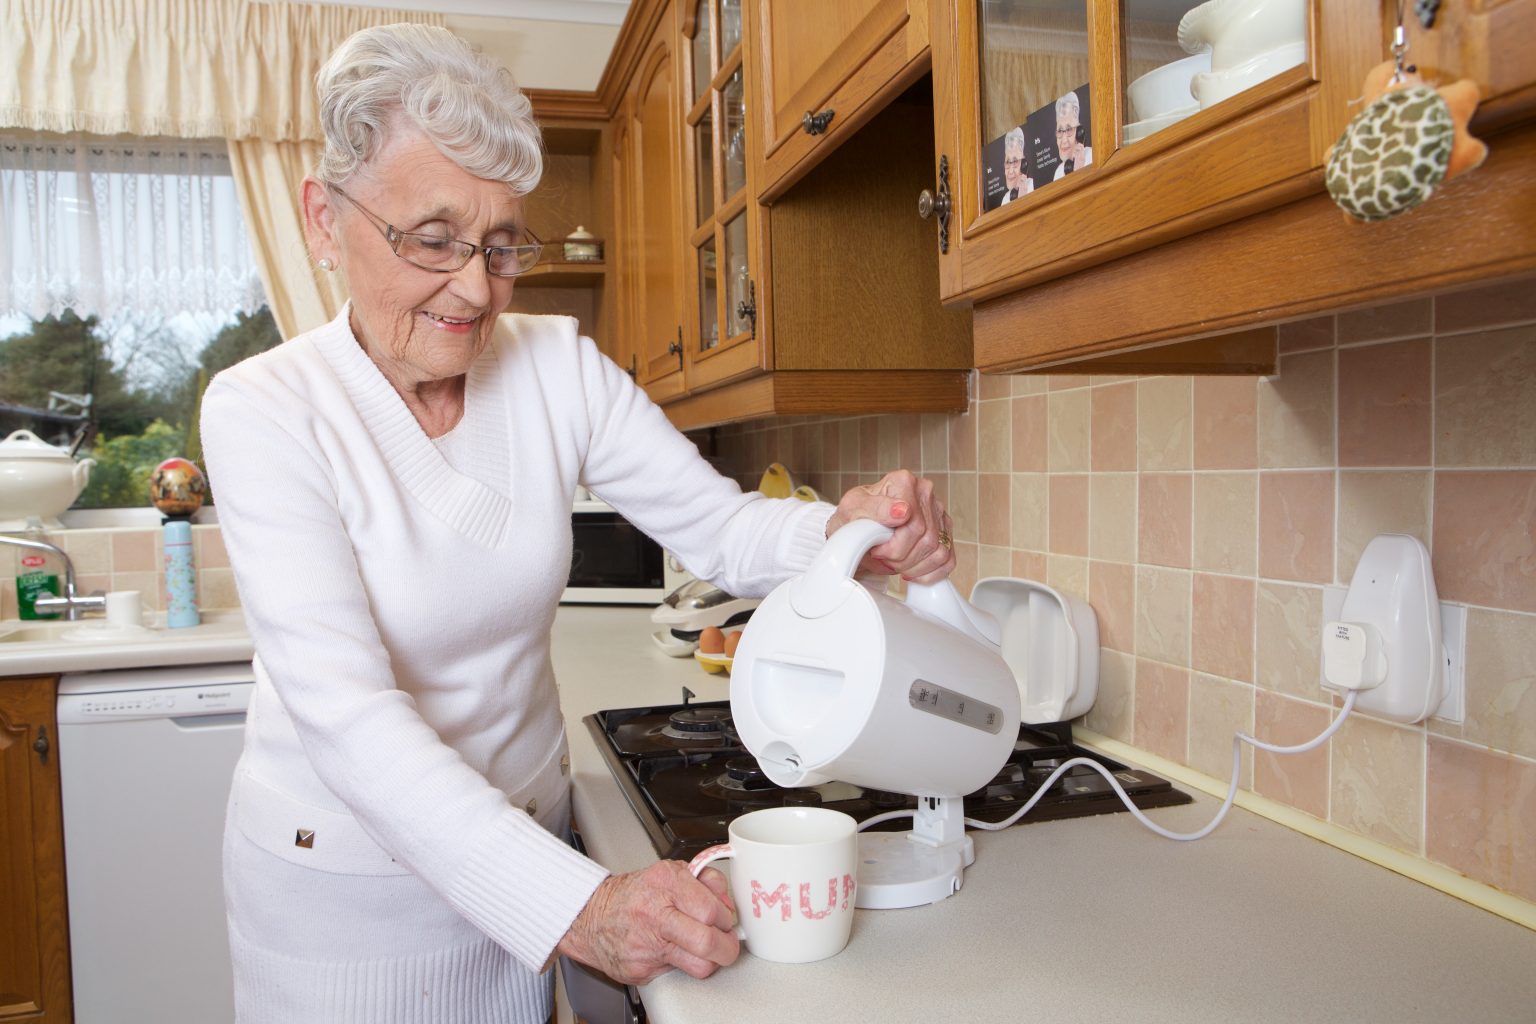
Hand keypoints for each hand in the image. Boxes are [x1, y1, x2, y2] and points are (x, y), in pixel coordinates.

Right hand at [557, 861, 738, 984]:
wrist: (590, 917)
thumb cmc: (633, 895)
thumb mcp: (669, 872)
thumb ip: (705, 882)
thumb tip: (727, 905)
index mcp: (665, 883)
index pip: (711, 910)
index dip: (725, 919)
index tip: (725, 920)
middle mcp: (655, 914)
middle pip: (707, 941)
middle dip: (727, 947)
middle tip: (726, 943)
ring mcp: (646, 945)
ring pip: (699, 966)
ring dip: (710, 961)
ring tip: (704, 951)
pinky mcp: (640, 971)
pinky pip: (676, 974)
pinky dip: (680, 965)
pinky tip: (672, 951)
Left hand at [824, 469, 953, 583]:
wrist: (858, 527)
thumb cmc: (855, 517)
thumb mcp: (852, 509)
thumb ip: (876, 508)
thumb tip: (902, 511)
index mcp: (903, 482)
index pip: (913, 525)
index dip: (894, 547)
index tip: (877, 551)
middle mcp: (925, 492)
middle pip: (926, 540)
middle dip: (902, 559)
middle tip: (884, 559)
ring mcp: (938, 511)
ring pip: (939, 552)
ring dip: (915, 567)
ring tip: (896, 564)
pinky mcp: (944, 530)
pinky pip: (948, 560)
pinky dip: (930, 573)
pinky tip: (913, 571)